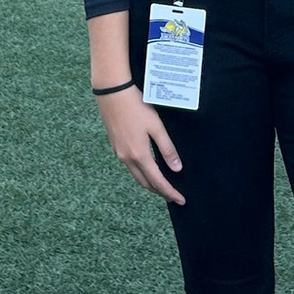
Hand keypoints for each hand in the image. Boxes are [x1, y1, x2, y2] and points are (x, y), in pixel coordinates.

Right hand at [96, 85, 183, 204]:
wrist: (112, 93)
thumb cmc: (136, 106)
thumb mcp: (156, 126)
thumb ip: (167, 148)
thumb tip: (177, 168)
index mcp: (139, 155)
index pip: (158, 181)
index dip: (170, 192)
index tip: (181, 200)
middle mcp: (127, 158)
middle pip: (145, 183)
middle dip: (160, 191)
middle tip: (173, 195)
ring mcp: (119, 153)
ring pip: (136, 175)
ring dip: (149, 183)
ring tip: (162, 184)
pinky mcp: (115, 145)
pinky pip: (130, 166)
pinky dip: (141, 172)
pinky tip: (147, 166)